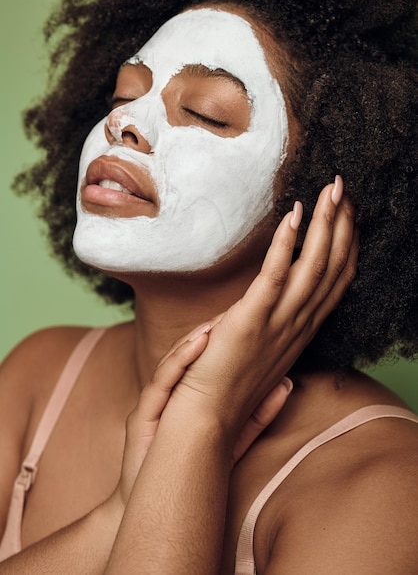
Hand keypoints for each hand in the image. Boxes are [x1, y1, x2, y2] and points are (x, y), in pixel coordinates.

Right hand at [113, 323, 291, 509]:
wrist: (160, 507)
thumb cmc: (193, 472)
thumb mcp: (234, 438)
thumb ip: (259, 413)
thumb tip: (288, 384)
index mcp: (190, 393)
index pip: (210, 356)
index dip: (229, 336)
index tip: (251, 317)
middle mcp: (172, 392)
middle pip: (191, 352)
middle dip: (214, 330)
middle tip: (237, 309)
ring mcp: (156, 402)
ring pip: (175, 361)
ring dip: (196, 340)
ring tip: (219, 322)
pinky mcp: (143, 415)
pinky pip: (161, 382)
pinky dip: (179, 361)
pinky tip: (198, 344)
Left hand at [169, 176, 357, 441]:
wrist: (203, 421)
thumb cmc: (228, 388)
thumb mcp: (260, 354)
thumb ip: (274, 333)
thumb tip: (278, 328)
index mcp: (300, 332)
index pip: (334, 284)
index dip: (345, 248)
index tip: (348, 216)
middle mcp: (297, 326)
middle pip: (331, 269)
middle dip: (342, 226)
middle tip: (344, 189)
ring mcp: (276, 324)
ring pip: (312, 268)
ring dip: (325, 226)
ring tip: (331, 191)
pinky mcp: (248, 321)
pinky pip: (274, 277)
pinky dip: (286, 245)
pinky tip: (294, 215)